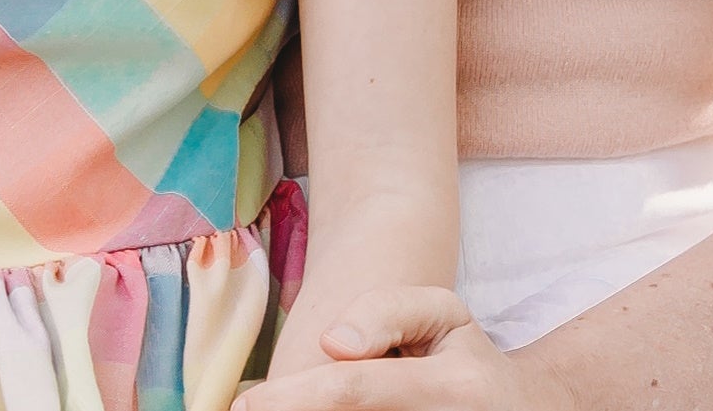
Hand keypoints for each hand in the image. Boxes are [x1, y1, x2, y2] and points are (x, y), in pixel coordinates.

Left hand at [238, 291, 578, 410]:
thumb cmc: (466, 356)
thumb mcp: (441, 313)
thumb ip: (384, 312)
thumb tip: (333, 343)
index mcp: (451, 386)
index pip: (353, 390)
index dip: (293, 399)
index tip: (246, 404)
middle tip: (257, 407)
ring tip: (289, 402)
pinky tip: (314, 410)